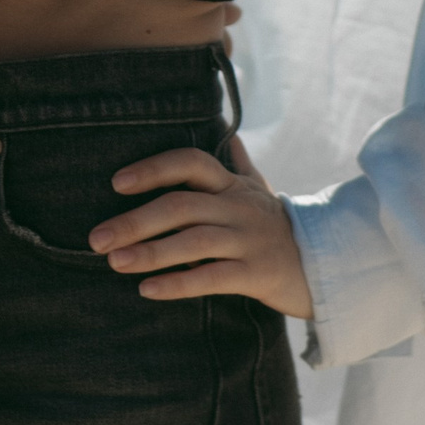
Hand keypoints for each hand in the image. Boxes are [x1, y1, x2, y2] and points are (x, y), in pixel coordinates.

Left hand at [88, 133, 313, 316]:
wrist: (327, 264)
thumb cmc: (277, 228)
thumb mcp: (261, 190)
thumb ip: (239, 165)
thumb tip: (230, 135)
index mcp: (232, 186)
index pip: (191, 163)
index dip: (153, 168)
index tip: (117, 183)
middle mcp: (239, 208)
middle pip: (181, 205)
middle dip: (135, 221)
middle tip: (96, 239)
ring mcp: (249, 240)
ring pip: (193, 241)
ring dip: (150, 252)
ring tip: (115, 262)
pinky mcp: (257, 274)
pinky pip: (212, 277)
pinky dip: (178, 283)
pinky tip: (147, 289)